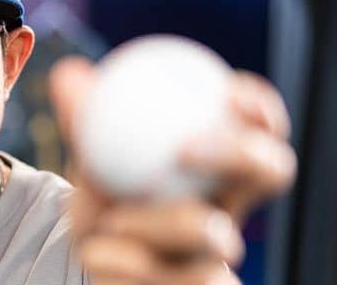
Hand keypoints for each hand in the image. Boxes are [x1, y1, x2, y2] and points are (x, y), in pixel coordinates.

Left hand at [48, 56, 296, 284]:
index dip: (258, 107)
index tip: (227, 93)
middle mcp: (230, 203)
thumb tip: (68, 73)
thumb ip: (83, 118)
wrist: (90, 251)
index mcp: (217, 165)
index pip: (258, 126)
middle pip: (270, 170)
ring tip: (112, 220)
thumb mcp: (89, 154)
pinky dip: (128, 265)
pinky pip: (174, 281)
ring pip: (215, 236)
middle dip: (241, 151)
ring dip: (159, 222)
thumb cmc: (102, 191)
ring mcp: (218, 251)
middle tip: (185, 147)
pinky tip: (97, 254)